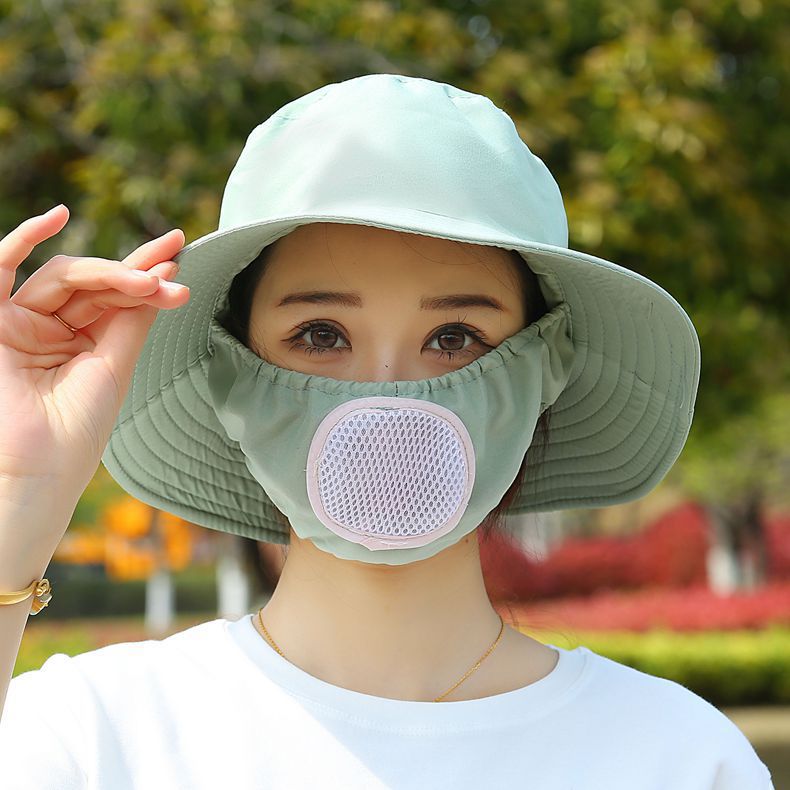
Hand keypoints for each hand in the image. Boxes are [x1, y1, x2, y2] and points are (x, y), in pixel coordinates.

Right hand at [0, 205, 189, 508]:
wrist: (35, 470)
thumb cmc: (76, 430)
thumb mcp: (114, 367)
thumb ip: (130, 320)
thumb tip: (161, 278)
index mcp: (84, 344)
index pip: (117, 298)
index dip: (147, 273)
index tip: (180, 252)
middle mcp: (53, 329)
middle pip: (96, 283)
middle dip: (136, 275)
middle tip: (172, 273)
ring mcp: (22, 322)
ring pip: (65, 277)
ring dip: (109, 273)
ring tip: (147, 280)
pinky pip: (0, 269)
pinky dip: (24, 239)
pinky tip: (56, 217)